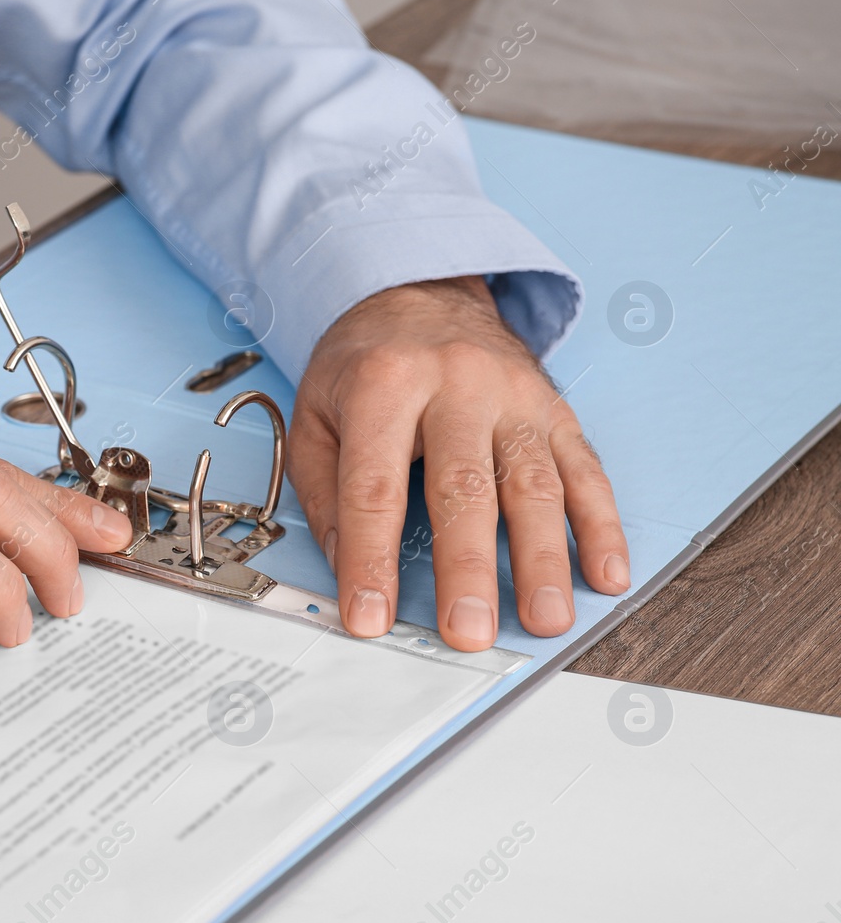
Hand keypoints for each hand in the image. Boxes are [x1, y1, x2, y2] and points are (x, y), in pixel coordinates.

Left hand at [288, 276, 628, 650]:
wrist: (420, 291)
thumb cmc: (365, 364)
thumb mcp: (316, 415)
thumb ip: (326, 493)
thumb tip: (348, 570)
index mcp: (385, 384)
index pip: (375, 486)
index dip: (372, 558)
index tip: (371, 617)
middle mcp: (457, 385)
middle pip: (464, 488)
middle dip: (467, 569)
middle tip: (467, 630)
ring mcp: (514, 396)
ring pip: (534, 484)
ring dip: (544, 559)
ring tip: (544, 619)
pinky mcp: (555, 409)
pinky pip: (585, 470)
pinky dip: (600, 526)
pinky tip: (606, 573)